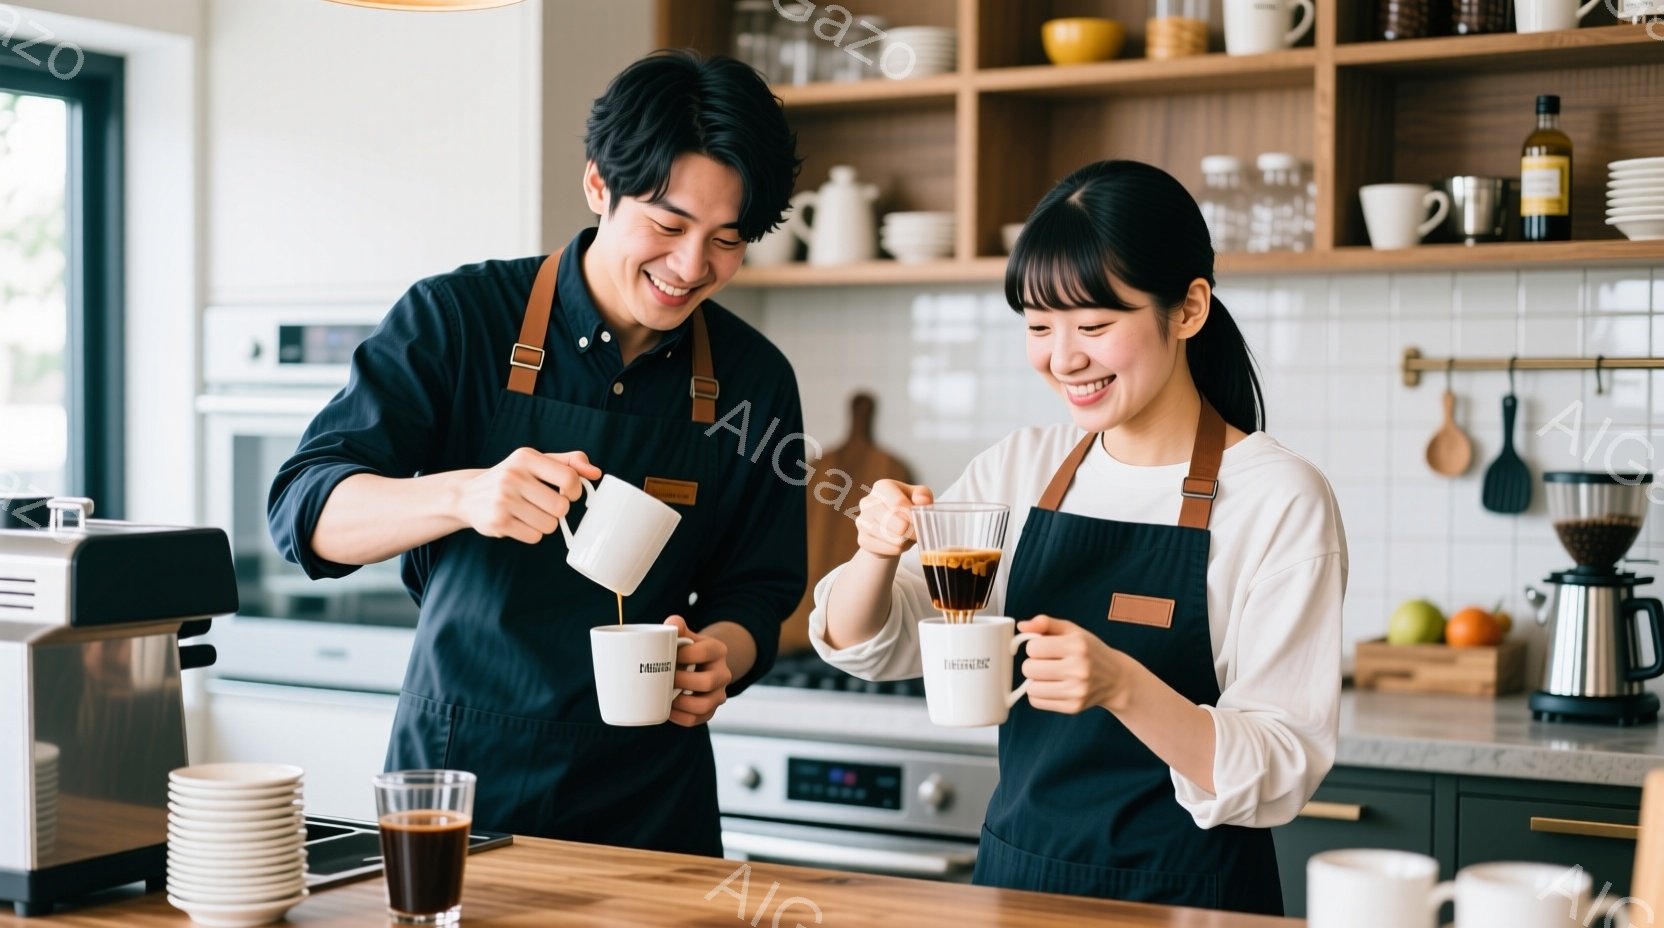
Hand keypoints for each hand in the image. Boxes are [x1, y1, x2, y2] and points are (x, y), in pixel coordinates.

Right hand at [453, 448, 601, 543]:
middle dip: (558, 510)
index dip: (576, 490)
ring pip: (550, 525)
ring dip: (545, 523)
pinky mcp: (498, 522)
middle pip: (561, 507)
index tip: (568, 493)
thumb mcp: (536, 462)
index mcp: (526, 457)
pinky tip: (518, 522)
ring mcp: (503, 500)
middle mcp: (513, 476)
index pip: (569, 478)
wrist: (467, 495)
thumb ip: (568, 463)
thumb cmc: (512, 477)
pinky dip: (531, 533)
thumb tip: (596, 473)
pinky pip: (534, 537)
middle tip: (543, 504)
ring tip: (528, 513)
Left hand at [664, 615, 730, 726]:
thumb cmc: (688, 650)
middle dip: (682, 681)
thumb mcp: (687, 636)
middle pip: (708, 682)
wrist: (699, 666)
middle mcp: (724, 674)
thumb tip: (671, 623)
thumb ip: (678, 627)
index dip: (686, 655)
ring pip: (704, 705)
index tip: (669, 656)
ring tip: (666, 696)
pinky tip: (667, 709)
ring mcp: (719, 694)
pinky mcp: (710, 711)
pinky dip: (680, 717)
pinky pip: (697, 719)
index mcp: (719, 651)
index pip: (706, 652)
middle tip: (664, 678)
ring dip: (682, 702)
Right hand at [852, 480, 934, 557]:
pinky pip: (883, 549)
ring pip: (888, 536)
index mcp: (882, 487)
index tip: (920, 522)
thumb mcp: (919, 497)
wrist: (892, 527)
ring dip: (904, 541)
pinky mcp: (862, 539)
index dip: (912, 516)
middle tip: (918, 534)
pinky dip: (896, 550)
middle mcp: (867, 502)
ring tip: (908, 537)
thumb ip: (924, 495)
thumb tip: (922, 500)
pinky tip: (899, 544)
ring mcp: (862, 521)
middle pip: (891, 520)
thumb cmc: (907, 508)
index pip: (898, 502)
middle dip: (909, 530)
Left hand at [1018, 615, 1129, 714]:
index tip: (1044, 648)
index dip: (1034, 647)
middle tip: (1046, 662)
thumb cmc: (1090, 651)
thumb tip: (1021, 626)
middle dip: (1033, 664)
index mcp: (1077, 645)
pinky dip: (1040, 694)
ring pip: (1031, 688)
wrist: (1116, 679)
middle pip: (1028, 669)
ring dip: (1035, 681)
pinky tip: (1053, 687)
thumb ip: (1046, 623)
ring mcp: (1076, 691)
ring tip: (1050, 675)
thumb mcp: (1072, 630)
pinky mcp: (1073, 707)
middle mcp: (1078, 669)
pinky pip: (1037, 702)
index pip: (1033, 648)